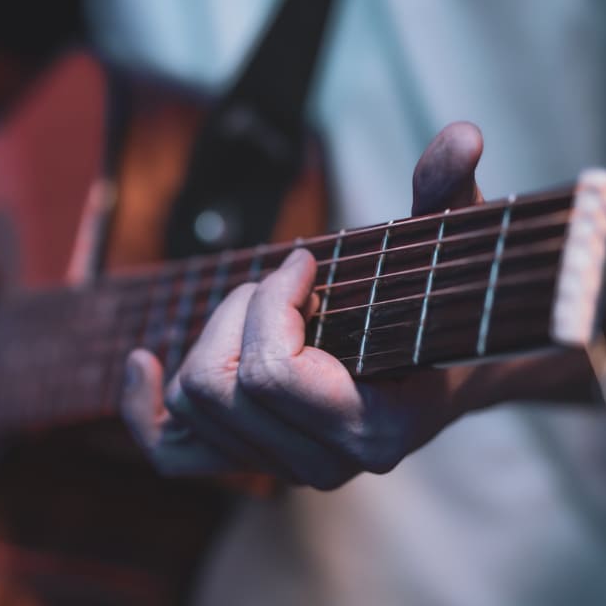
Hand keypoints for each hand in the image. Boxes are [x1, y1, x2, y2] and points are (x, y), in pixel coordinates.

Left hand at [121, 122, 484, 488]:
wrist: (446, 368)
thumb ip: (446, 194)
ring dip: (211, 335)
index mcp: (372, 429)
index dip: (273, 301)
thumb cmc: (441, 300)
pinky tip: (141, 362)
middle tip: (282, 281)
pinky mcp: (251, 460)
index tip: (304, 259)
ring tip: (261, 305)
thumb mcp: (445, 244)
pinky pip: (171, 451)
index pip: (272, 374)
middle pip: (218, 386)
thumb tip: (464, 135)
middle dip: (240, 312)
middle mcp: (325, 466)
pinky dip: (143, 408)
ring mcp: (285, 469)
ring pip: (192, 403)